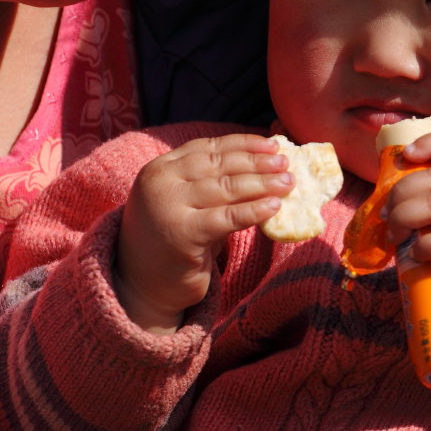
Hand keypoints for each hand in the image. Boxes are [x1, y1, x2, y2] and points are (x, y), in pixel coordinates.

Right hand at [115, 134, 293, 331]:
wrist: (143, 286)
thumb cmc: (173, 240)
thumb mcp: (186, 203)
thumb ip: (210, 182)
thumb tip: (263, 164)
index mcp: (160, 168)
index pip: (208, 148)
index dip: (243, 144)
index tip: (272, 145)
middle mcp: (160, 182)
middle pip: (219, 166)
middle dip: (256, 162)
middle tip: (286, 162)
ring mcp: (168, 206)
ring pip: (226, 188)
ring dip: (262, 183)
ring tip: (288, 182)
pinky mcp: (182, 234)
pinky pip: (227, 217)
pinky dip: (254, 210)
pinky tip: (274, 206)